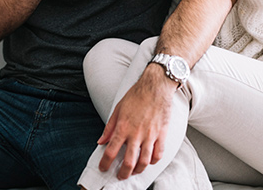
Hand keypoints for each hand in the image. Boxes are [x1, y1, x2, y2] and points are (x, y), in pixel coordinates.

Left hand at [97, 65, 175, 179]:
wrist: (156, 86)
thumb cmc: (136, 95)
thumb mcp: (118, 109)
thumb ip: (109, 127)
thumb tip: (101, 141)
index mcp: (123, 127)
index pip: (110, 151)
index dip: (105, 163)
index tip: (103, 168)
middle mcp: (136, 134)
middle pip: (128, 162)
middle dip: (123, 173)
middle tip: (120, 175)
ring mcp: (150, 135)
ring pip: (144, 161)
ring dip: (138, 170)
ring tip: (134, 171)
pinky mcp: (162, 134)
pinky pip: (158, 154)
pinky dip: (153, 161)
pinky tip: (149, 161)